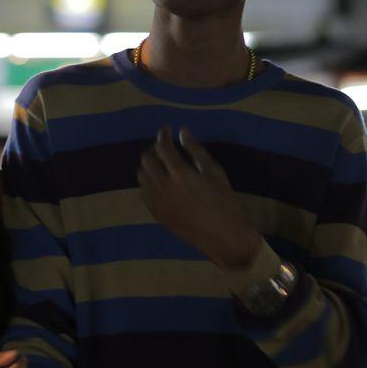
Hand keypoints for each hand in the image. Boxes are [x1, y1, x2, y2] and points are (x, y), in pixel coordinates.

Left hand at [137, 127, 260, 269]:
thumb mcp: (215, 172)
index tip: (167, 130)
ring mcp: (157, 202)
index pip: (163, 146)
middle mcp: (163, 187)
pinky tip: (160, 183)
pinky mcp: (156, 215)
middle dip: (154, 149)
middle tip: (165, 148)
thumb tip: (182, 131)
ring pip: (142, 176)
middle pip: (147, 159)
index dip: (163, 135)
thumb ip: (196, 150)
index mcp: (180, 173)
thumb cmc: (225, 202)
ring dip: (149, 166)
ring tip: (161, 164)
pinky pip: (144, 193)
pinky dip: (149, 183)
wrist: (224, 237)